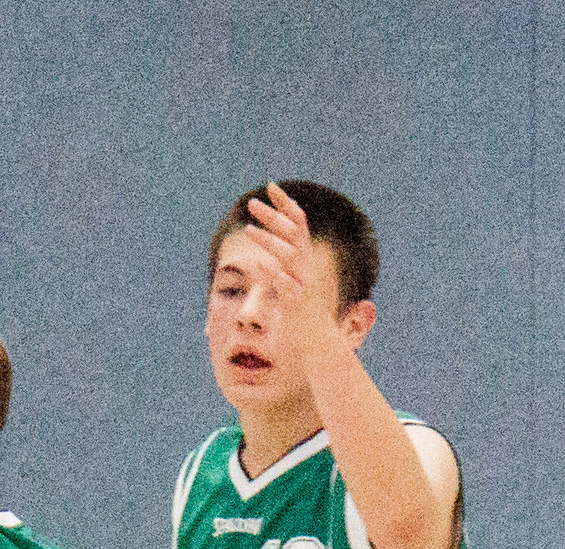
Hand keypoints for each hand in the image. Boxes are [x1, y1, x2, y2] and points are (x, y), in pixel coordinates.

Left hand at [240, 183, 345, 339]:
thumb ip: (276, 274)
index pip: (298, 223)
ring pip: (290, 256)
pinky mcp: (297, 305)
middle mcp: (306, 268)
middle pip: (293, 234)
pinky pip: (287, 286)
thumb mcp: (287, 289)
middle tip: (251, 203)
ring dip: (270, 241)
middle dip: (273, 216)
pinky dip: (274, 274)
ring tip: (248, 230)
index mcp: (303, 261)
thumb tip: (260, 263)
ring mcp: (303, 285)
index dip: (286, 203)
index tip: (270, 186)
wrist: (316, 346)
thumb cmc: (299, 318)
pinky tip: (258, 266)